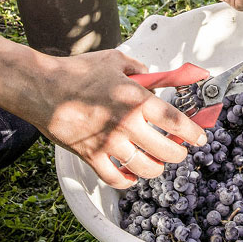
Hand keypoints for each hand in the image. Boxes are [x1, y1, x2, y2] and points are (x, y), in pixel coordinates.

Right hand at [29, 49, 206, 187]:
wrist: (42, 87)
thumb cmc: (77, 71)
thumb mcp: (115, 61)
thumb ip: (140, 69)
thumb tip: (155, 76)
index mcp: (137, 100)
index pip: (177, 122)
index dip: (194, 133)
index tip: (200, 138)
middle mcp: (127, 125)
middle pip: (167, 151)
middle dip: (178, 153)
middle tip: (179, 151)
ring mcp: (109, 143)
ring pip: (146, 169)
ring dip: (156, 168)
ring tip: (157, 163)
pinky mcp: (91, 156)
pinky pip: (116, 178)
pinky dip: (127, 181)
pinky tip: (131, 176)